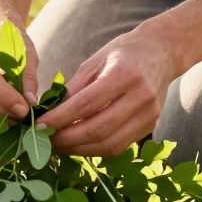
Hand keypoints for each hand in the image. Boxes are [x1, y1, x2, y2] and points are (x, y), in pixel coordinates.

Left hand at [37, 28, 180, 157]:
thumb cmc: (123, 53)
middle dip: (66, 139)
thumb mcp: (95, 61)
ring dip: (79, 150)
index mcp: (124, 74)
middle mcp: (140, 96)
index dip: (59, 118)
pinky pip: (119, 145)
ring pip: (109, 144)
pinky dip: (95, 149)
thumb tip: (49, 112)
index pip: (86, 104)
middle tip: (44, 139)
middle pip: (98, 129)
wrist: (162, 52)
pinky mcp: (150, 126)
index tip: (39, 125)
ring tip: (58, 145)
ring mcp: (149, 114)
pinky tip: (78, 145)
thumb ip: (74, 88)